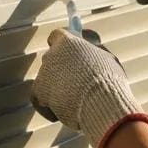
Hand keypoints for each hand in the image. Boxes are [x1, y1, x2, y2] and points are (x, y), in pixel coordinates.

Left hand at [31, 28, 147, 147]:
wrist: (99, 102)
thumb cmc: (108, 79)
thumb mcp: (106, 57)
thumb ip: (93, 50)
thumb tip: (89, 44)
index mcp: (68, 42)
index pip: (57, 36)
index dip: (63, 44)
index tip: (70, 51)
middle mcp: (51, 55)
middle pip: (52, 59)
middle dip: (62, 69)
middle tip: (77, 81)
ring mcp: (43, 73)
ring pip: (47, 80)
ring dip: (57, 88)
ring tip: (75, 100)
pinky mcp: (39, 92)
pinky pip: (39, 98)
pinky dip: (48, 106)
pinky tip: (61, 112)